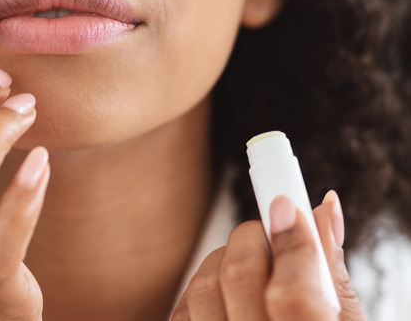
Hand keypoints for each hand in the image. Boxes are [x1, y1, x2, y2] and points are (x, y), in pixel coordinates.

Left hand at [171, 191, 365, 319]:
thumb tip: (323, 207)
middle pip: (240, 277)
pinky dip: (202, 289)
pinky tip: (226, 295)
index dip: (291, 243)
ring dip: (226, 262)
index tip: (287, 203)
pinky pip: (182, 308)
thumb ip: (329, 274)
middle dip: (255, 239)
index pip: (294, 295)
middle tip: (272, 231)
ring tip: (252, 268)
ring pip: (203, 286)